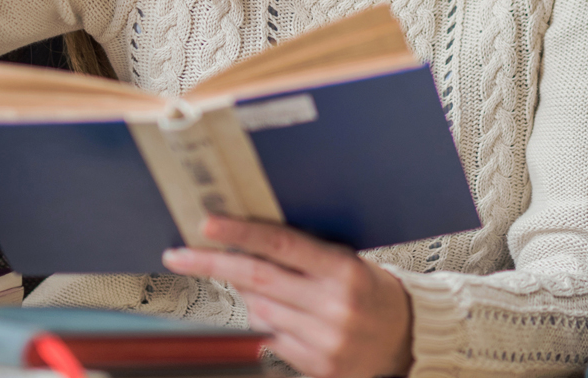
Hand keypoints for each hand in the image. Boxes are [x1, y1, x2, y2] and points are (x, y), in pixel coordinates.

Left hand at [162, 216, 413, 377]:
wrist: (409, 338)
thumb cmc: (373, 292)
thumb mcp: (348, 263)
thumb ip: (304, 256)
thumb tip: (245, 244)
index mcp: (344, 271)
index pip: (282, 245)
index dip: (241, 233)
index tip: (207, 224)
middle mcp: (334, 306)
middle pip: (258, 279)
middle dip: (213, 264)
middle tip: (179, 255)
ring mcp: (325, 339)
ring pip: (260, 312)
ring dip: (253, 298)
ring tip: (280, 294)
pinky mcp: (319, 366)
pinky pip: (272, 340)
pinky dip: (271, 327)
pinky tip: (293, 321)